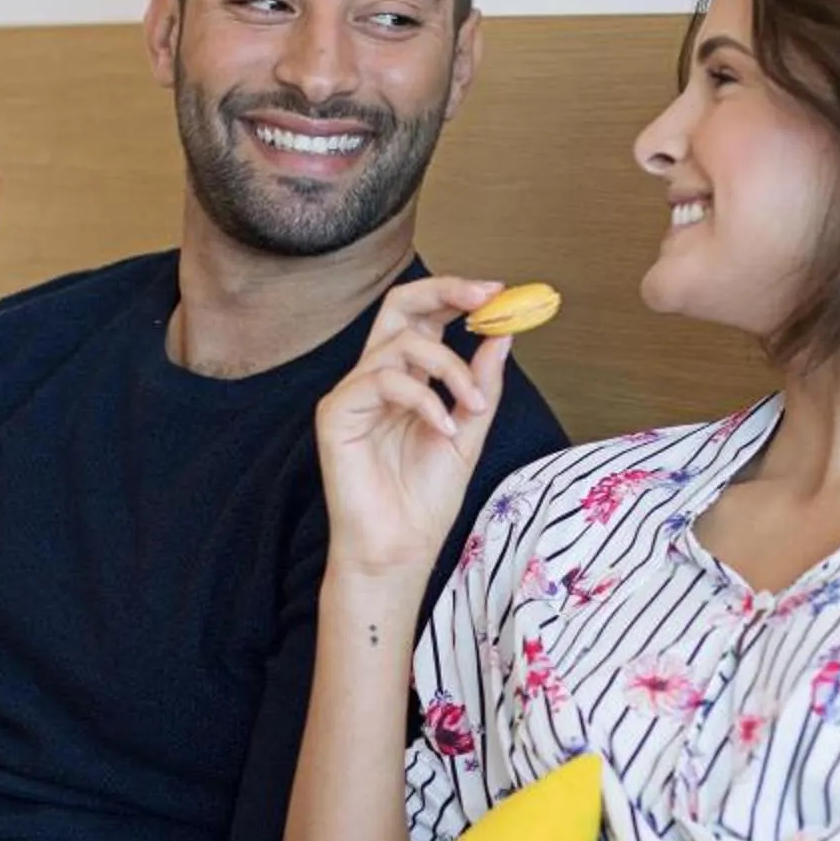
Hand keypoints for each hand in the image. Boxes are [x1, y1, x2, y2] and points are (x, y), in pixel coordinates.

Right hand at [316, 275, 512, 582]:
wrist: (400, 550)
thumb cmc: (425, 501)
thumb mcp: (469, 432)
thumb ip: (482, 384)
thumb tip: (503, 335)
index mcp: (405, 379)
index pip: (423, 317)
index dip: (456, 296)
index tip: (499, 294)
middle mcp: (375, 378)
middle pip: (397, 305)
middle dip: (446, 291)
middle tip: (488, 297)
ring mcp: (352, 394)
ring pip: (400, 344)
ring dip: (451, 369)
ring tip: (474, 407)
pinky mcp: (336, 414)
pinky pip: (382, 380)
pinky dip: (424, 400)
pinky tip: (444, 430)